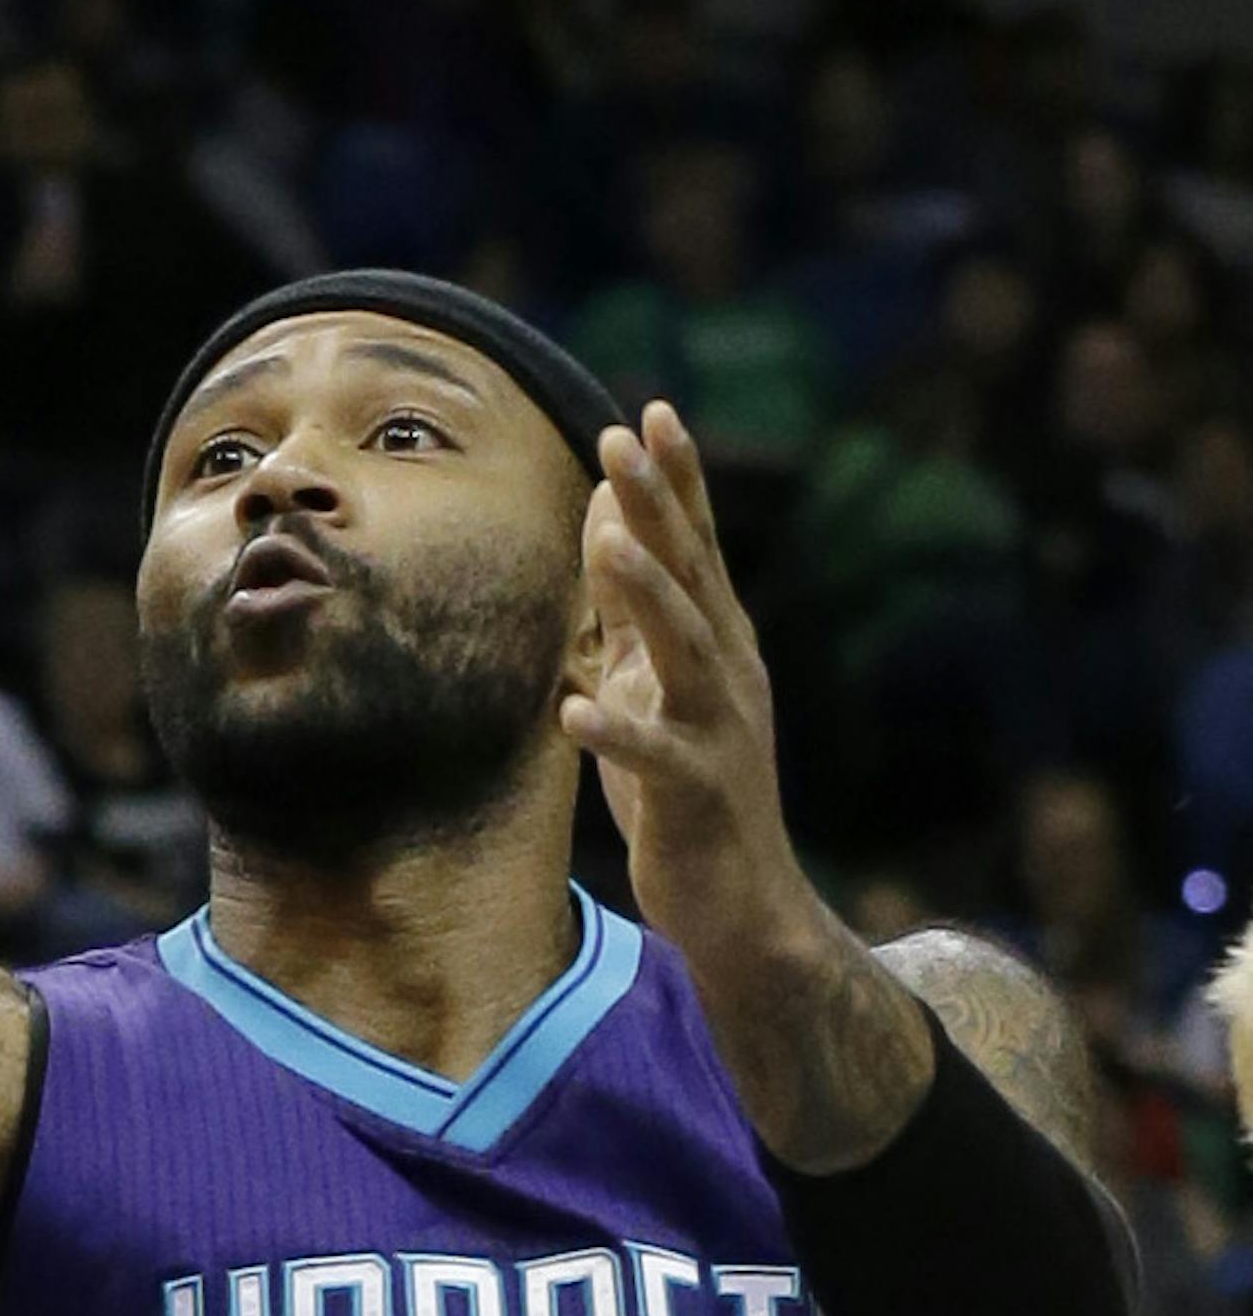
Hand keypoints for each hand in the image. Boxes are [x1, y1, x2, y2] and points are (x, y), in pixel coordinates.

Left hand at [559, 403, 811, 970]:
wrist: (741, 904)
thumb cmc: (687, 788)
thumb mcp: (653, 683)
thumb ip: (630, 607)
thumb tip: (606, 518)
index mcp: (718, 643)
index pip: (699, 546)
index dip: (677, 481)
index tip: (650, 411)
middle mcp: (729, 674)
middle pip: (693, 575)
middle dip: (660, 505)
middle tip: (623, 436)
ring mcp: (719, 731)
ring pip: (684, 650)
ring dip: (647, 594)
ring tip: (608, 543)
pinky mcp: (696, 795)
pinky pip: (653, 758)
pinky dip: (616, 732)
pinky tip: (574, 711)